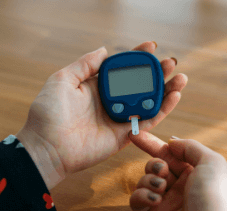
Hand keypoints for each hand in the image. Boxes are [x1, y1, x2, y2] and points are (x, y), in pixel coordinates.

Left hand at [16, 41, 187, 189]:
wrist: (46, 148)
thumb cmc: (49, 114)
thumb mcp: (62, 80)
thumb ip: (85, 65)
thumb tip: (104, 50)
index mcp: (95, 87)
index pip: (121, 69)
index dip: (136, 58)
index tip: (151, 47)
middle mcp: (110, 102)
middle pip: (139, 85)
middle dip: (156, 73)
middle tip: (170, 63)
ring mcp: (118, 119)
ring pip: (148, 102)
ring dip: (165, 90)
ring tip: (180, 78)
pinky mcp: (124, 135)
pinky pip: (147, 121)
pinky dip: (162, 110)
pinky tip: (174, 97)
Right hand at [128, 131, 226, 210]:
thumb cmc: (215, 198)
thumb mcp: (211, 162)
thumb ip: (190, 147)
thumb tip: (171, 142)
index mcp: (195, 173)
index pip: (171, 154)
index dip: (154, 144)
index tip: (136, 134)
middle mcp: (180, 187)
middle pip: (156, 165)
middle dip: (154, 163)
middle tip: (163, 171)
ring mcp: (165, 202)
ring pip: (144, 180)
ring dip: (150, 179)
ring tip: (162, 188)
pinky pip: (136, 199)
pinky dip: (143, 195)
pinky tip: (156, 200)